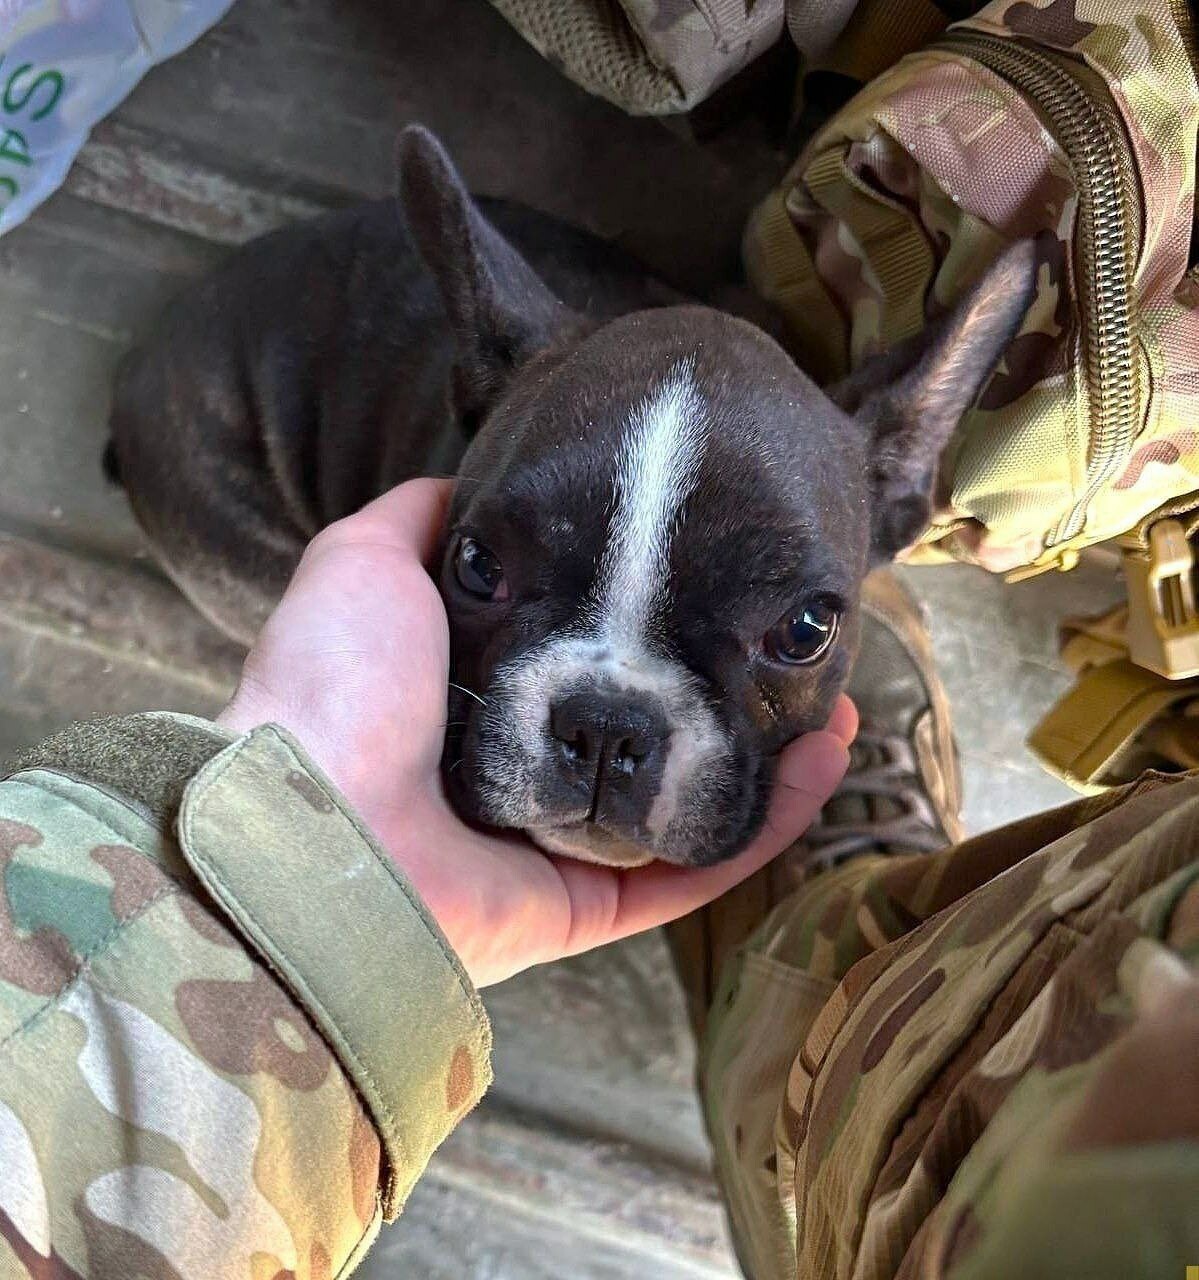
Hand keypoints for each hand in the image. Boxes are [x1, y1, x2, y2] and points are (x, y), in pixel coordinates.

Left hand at [219, 479, 854, 986]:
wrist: (320, 818)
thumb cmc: (338, 686)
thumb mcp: (366, 561)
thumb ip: (421, 522)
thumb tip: (463, 486)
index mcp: (476, 699)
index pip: (589, 663)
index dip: (660, 624)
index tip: (721, 577)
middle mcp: (520, 775)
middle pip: (649, 735)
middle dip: (728, 693)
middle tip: (789, 645)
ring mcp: (556, 847)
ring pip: (687, 804)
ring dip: (768, 760)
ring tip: (835, 706)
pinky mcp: (587, 907)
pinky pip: (697, 870)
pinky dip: (767, 825)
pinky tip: (824, 759)